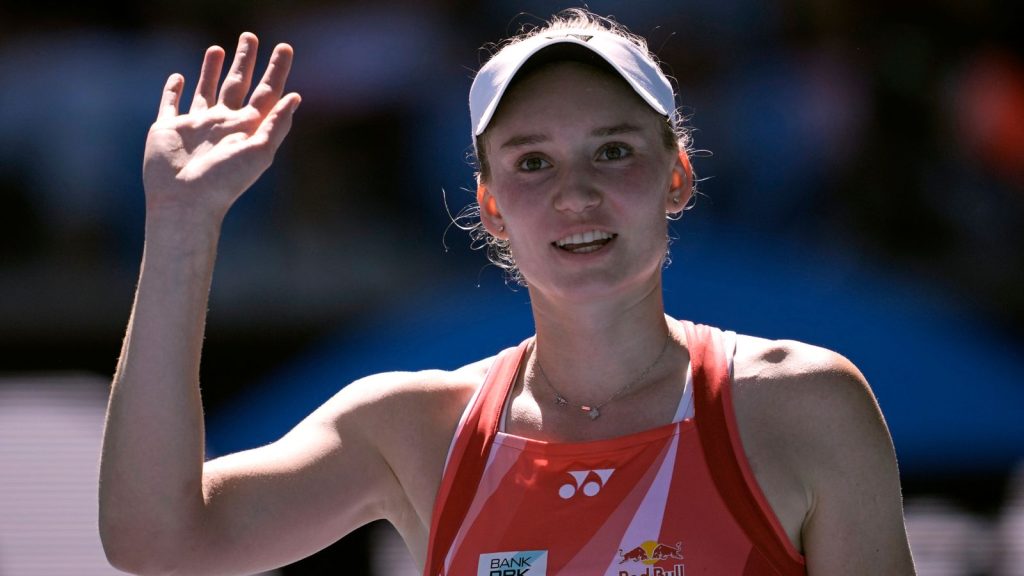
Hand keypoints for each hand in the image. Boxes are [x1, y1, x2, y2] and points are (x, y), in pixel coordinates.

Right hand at [143, 33, 300, 223]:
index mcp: (247, 128)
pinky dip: (173, 90)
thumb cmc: (224, 182)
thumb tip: (296, 96)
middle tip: (250, 36)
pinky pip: (170, 103)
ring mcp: (196, 125)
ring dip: (211, 69)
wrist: (185, 201)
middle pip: (237, 84)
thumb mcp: (258, 152)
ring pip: (206, 89)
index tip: (285, 47)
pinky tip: (179, 77)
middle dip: (245, 60)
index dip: (277, 70)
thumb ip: (277, 124)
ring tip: (217, 48)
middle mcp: (223, 123)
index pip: (267, 92)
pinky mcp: (168, 128)